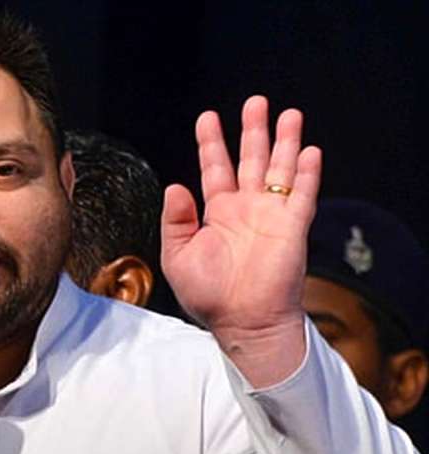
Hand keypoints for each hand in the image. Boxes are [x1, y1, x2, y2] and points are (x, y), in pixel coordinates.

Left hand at [161, 95, 321, 385]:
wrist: (243, 321)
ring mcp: (271, 215)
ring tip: (289, 114)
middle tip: (256, 102)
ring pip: (280, 169)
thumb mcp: (178, 256)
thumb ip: (176, 221)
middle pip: (251, 159)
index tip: (207, 116)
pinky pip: (302, 194)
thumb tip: (175, 185)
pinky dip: (307, 173)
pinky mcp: (293, 227)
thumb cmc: (209, 295)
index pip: (215, 167)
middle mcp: (246, 208)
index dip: (211, 142)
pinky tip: (308, 150)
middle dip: (254, 130)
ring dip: (284, 142)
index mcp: (217, 212)